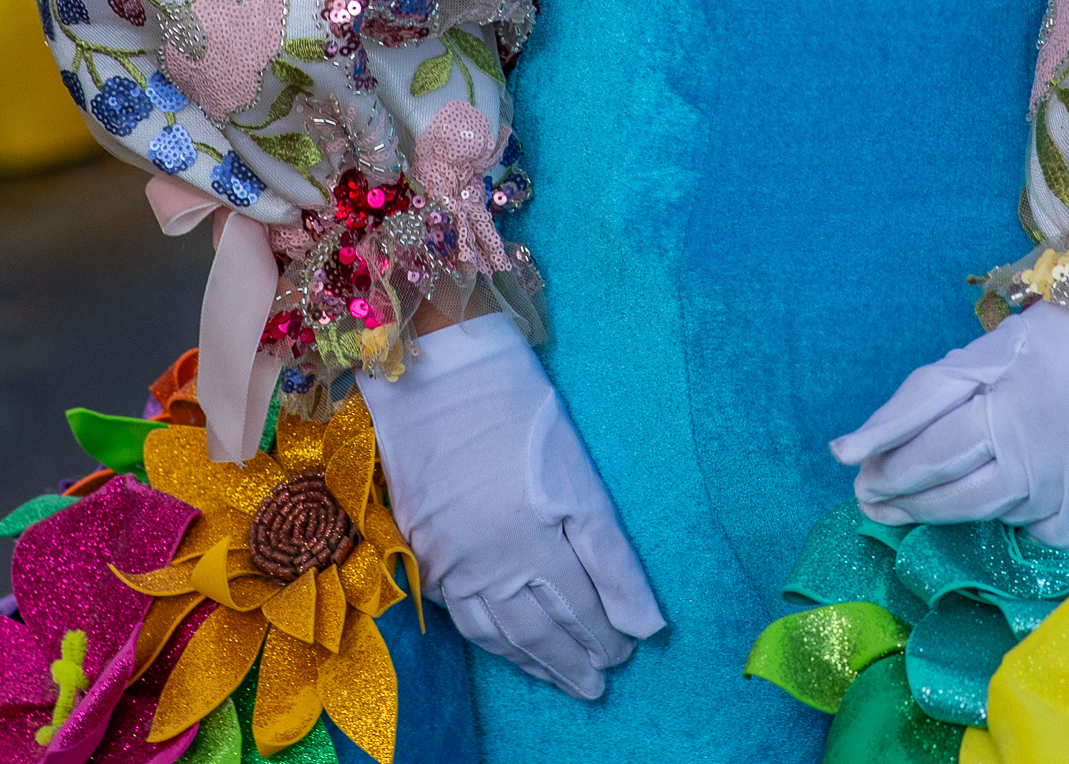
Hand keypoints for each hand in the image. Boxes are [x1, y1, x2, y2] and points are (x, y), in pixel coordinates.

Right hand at [361, 316, 661, 697]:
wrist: (437, 379)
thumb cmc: (520, 417)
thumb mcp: (580, 481)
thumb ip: (612, 559)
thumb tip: (646, 627)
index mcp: (533, 548)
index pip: (578, 611)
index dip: (603, 638)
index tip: (624, 657)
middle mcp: (487, 568)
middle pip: (536, 632)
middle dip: (569, 663)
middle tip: (594, 688)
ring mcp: (449, 564)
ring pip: (494, 633)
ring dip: (528, 661)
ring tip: (553, 679)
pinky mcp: (422, 552)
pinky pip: (458, 615)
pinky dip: (485, 639)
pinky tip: (499, 644)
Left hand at [832, 289, 1068, 549]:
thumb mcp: (1006, 344)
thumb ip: (942, 385)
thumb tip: (865, 438)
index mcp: (1001, 379)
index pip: (923, 421)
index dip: (883, 445)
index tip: (848, 463)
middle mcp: (1021, 431)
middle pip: (938, 471)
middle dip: (895, 488)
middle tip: (868, 498)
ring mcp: (1051, 478)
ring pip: (974, 507)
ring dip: (931, 512)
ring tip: (902, 511)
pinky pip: (1026, 528)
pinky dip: (1010, 518)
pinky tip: (999, 507)